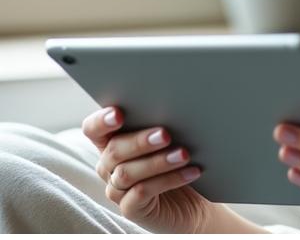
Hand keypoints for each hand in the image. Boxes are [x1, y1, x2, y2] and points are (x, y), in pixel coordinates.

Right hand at [81, 106, 214, 232]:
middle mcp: (109, 166)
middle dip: (140, 141)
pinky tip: (190, 172)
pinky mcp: (131, 208)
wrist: (192, 199)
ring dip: (158, 162)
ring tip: (184, 154)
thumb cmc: (177, 157)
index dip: (101, 121)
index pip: (93, 129)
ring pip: (127, 173)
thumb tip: (174, 106)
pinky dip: (169, 180)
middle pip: (114, 151)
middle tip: (166, 134)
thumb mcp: (169, 138)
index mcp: (112, 141)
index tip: (119, 114)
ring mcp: (117, 189)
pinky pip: (143, 193)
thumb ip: (160, 123)